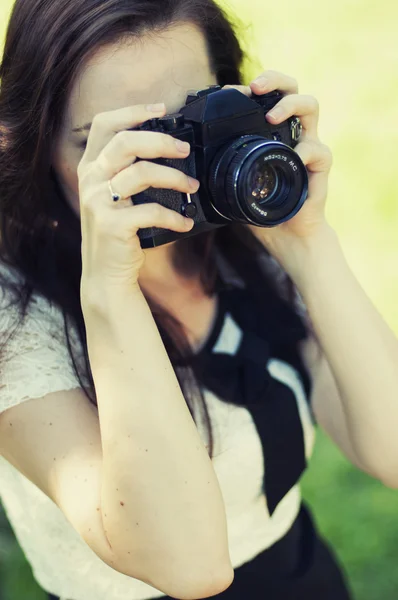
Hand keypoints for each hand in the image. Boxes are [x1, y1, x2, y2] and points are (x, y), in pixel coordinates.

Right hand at [77, 103, 199, 307]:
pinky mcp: (112, 225)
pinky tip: (186, 222)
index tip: (161, 108)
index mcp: (91, 167)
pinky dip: (175, 217)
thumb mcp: (115, 197)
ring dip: (175, 178)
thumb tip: (170, 150)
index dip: (132, 111)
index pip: (105, 125)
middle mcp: (90, 180)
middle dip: (160, 140)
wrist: (106, 274)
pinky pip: (152, 211)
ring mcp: (98, 202)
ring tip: (193, 187)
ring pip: (141, 173)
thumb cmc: (119, 232)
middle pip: (125, 142)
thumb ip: (129, 172)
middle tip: (185, 149)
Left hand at [223, 70, 333, 270]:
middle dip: (274, 79)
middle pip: (291, 89)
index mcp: (271, 134)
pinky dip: (305, 151)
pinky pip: (318, 150)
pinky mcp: (320, 166)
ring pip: (310, 106)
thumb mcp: (235, 188)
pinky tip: (294, 158)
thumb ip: (220, 174)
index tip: (230, 92)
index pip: (265, 98)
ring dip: (290, 104)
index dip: (251, 89)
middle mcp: (291, 133)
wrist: (287, 236)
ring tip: (272, 115)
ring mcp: (308, 146)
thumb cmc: (263, 209)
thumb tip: (188, 169)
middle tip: (255, 87)